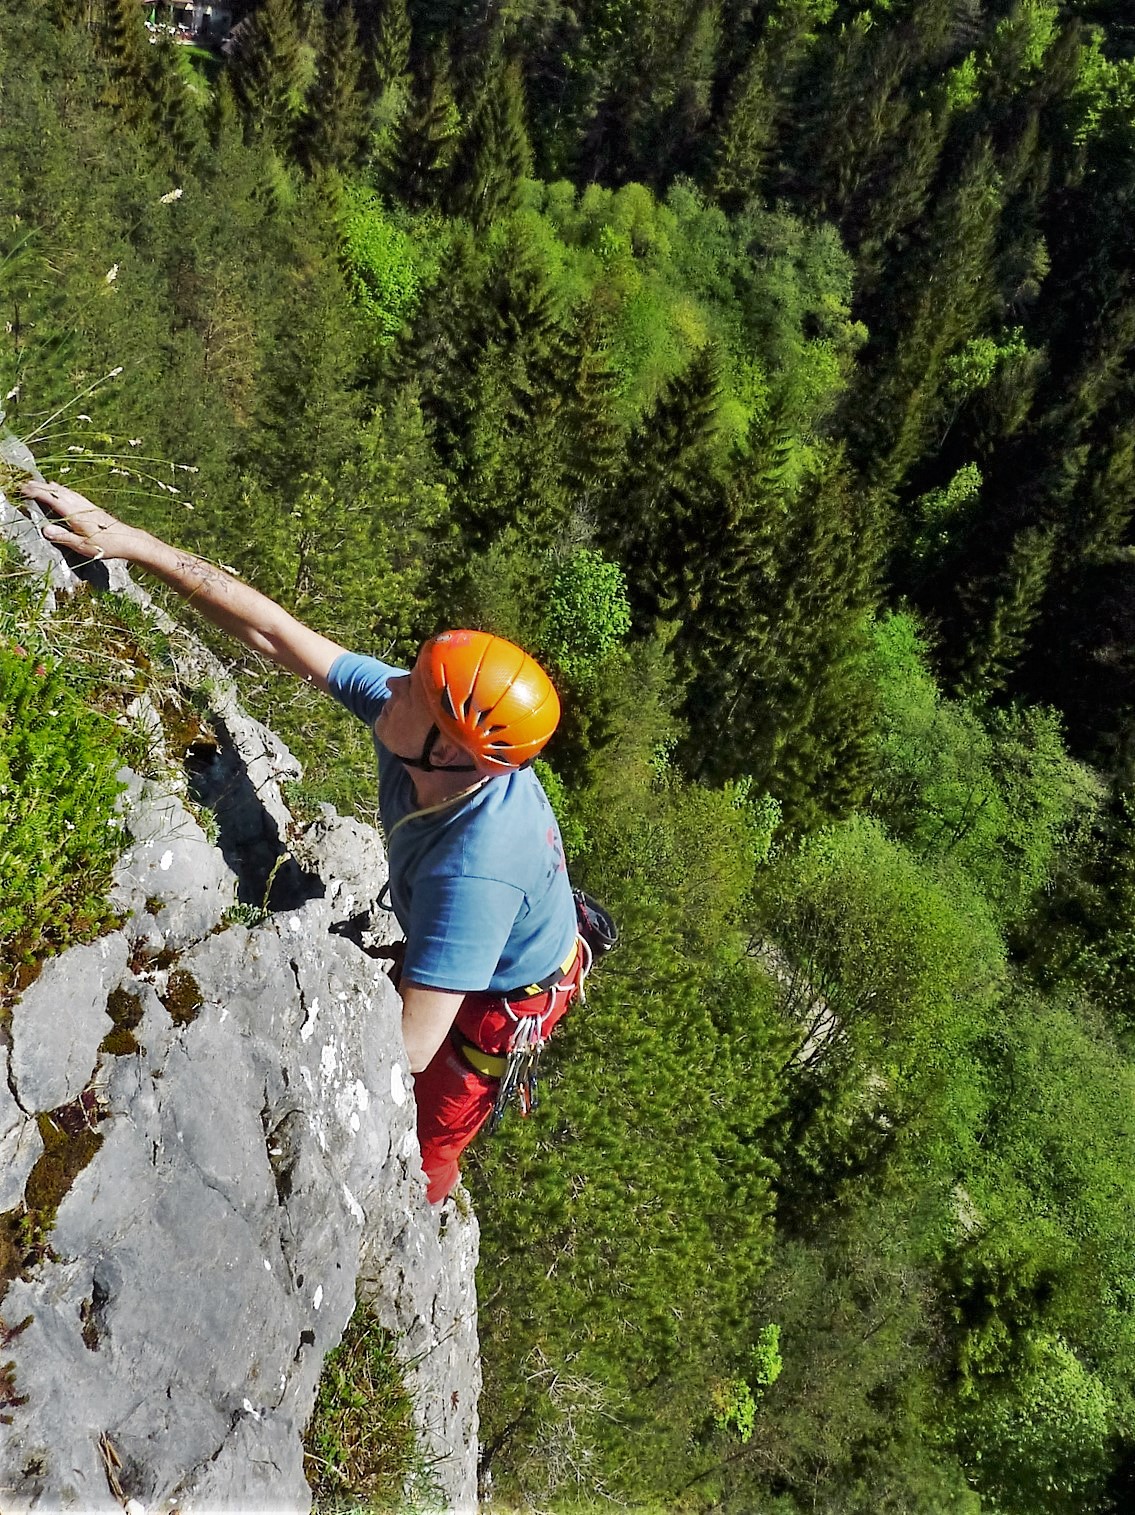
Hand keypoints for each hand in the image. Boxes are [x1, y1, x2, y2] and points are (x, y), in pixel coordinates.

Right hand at [19, 480, 149, 562]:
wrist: (127, 540)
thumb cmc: (106, 546)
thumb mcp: (82, 546)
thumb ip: (63, 537)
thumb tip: (45, 529)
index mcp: (75, 514)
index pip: (52, 499)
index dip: (37, 493)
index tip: (24, 489)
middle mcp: (80, 506)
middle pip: (57, 492)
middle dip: (41, 487)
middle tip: (26, 484)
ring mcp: (86, 505)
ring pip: (65, 491)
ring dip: (51, 486)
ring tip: (40, 483)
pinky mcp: (91, 507)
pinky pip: (72, 494)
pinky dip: (63, 489)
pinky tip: (61, 489)